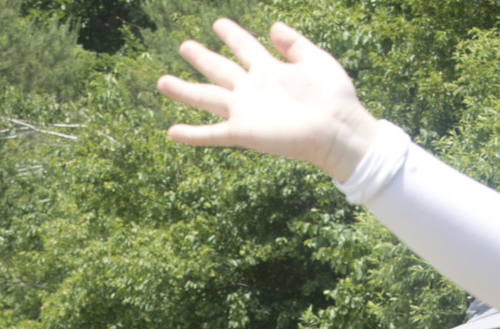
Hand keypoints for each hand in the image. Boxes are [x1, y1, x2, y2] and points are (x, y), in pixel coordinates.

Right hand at [159, 20, 380, 179]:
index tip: (218, 23)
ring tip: (162, 82)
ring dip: (184, 91)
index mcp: (269, 69)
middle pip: (219, 69)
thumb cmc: (334, 96)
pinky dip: (192, 134)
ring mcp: (246, 110)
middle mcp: (253, 88)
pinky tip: (171, 132)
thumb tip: (272, 26)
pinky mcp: (244, 132)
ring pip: (207, 98)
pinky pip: (212, 133)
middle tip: (184, 45)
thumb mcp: (317, 59)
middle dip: (201, 58)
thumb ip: (294, 44)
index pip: (245, 47)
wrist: (337, 129)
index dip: (232, 34)